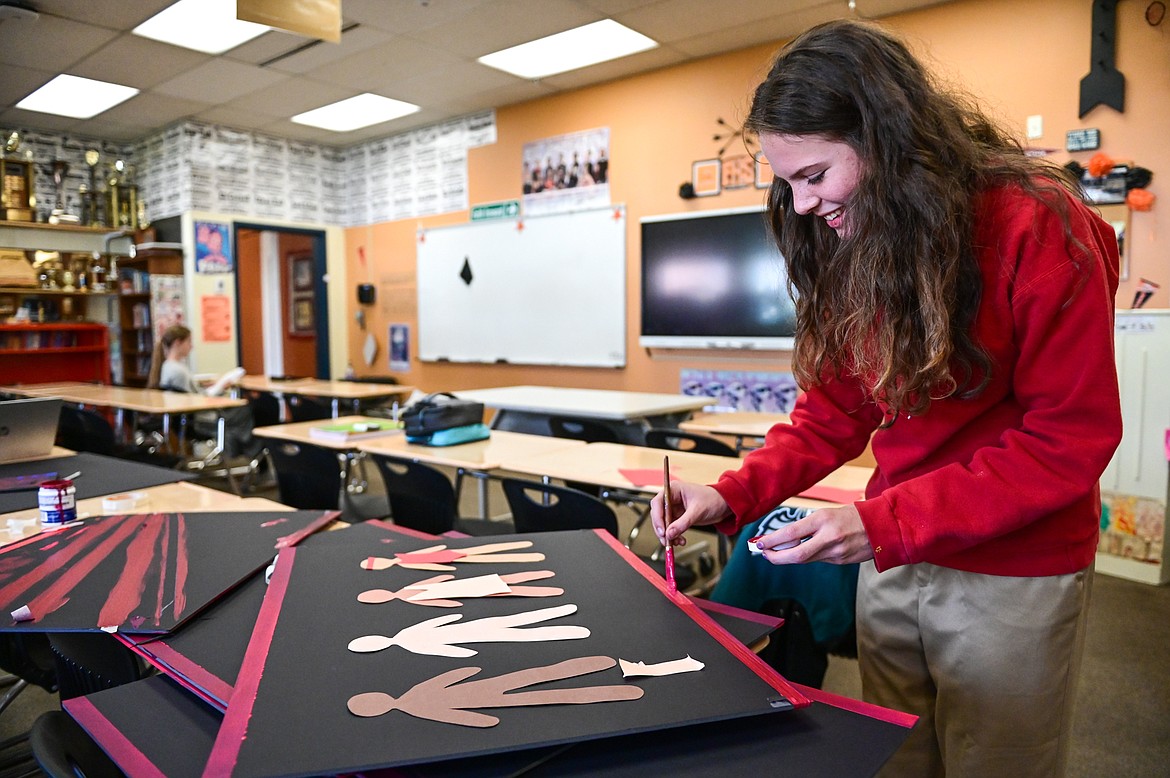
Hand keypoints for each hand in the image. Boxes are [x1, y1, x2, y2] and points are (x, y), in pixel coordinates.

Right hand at [650, 481, 732, 547]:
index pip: (658, 502)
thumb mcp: (697, 511)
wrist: (724, 505)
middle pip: (658, 514)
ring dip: (668, 535)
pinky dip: (674, 536)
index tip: (661, 530)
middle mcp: (671, 499)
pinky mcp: (678, 517)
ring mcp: (674, 508)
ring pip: (664, 524)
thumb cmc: (713, 500)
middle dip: (662, 529)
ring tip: (675, 543)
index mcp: (674, 490)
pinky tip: (680, 541)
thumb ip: (683, 523)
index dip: (657, 517)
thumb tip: (670, 534)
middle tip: (666, 540)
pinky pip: (671, 528)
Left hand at [751, 504, 873, 564]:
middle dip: (776, 557)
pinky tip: (803, 551)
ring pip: (805, 560)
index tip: (759, 543)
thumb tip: (785, 538)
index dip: (772, 540)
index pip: (791, 533)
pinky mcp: (841, 562)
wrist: (882, 527)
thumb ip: (808, 526)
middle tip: (764, 554)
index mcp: (823, 520)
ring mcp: (836, 552)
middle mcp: (828, 537)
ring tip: (777, 552)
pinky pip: (818, 560)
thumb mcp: (828, 513)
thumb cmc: (852, 516)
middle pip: (796, 555)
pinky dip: (808, 557)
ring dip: (788, 557)